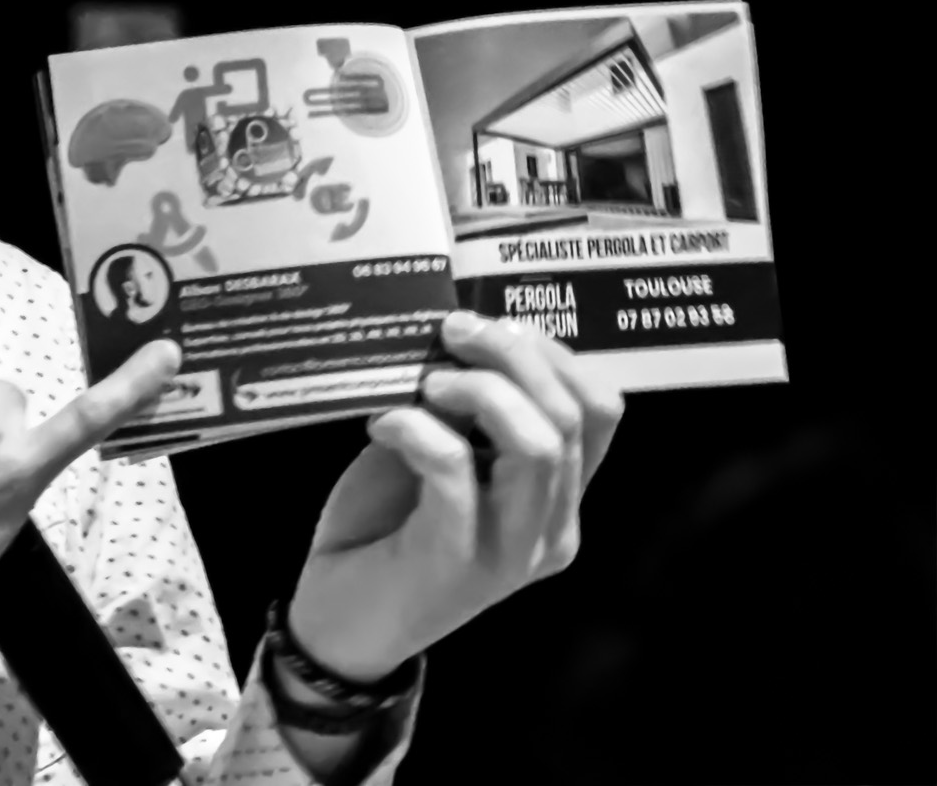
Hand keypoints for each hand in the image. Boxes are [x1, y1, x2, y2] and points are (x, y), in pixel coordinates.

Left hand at [286, 310, 625, 681]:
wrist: (338, 619)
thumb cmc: (387, 525)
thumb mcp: (436, 452)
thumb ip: (463, 409)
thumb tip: (461, 334)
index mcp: (558, 498)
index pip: (601, 411)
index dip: (554, 352)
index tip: (495, 321)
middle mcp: (551, 528)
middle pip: (571, 417)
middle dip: (513, 353)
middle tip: (452, 330)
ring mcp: (511, 551)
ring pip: (537, 444)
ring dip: (480, 390)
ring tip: (427, 381)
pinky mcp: (457, 561)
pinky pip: (456, 470)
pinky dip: (418, 429)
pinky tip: (383, 423)